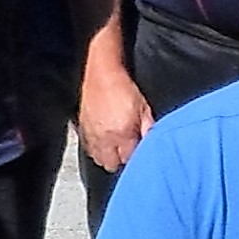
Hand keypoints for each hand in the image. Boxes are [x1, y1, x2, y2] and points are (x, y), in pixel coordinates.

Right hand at [80, 52, 152, 174]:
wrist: (102, 73)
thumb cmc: (125, 88)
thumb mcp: (144, 108)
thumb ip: (149, 129)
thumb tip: (155, 146)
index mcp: (122, 134)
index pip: (129, 160)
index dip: (136, 157)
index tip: (139, 152)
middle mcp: (105, 138)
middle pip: (112, 165)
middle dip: (121, 161)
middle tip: (128, 150)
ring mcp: (92, 135)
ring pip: (99, 159)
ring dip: (108, 157)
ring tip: (116, 147)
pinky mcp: (83, 129)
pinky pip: (89, 149)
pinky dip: (97, 149)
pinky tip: (104, 141)